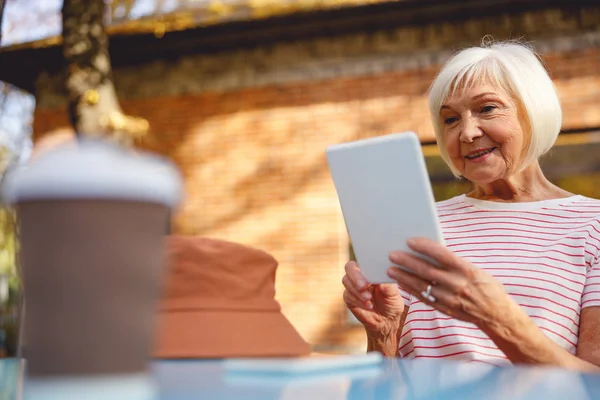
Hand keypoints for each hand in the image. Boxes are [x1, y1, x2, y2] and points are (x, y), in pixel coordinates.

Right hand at [342, 261, 405, 334]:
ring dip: (357, 290)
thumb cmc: (391, 302)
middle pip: (349, 268)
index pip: (363, 259)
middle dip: (355, 277)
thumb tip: (380, 277)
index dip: (363, 264)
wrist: (387, 321)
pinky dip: (358, 301)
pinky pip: (347, 296)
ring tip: (369, 298)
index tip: (368, 274)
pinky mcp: (349, 299)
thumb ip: (387, 285)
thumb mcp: (394, 294)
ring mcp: (353, 287)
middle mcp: (360, 275)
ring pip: (346, 281)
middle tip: (364, 286)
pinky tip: (369, 306)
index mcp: (371, 269)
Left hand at [386, 238, 518, 328]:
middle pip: (427, 270)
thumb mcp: (476, 270)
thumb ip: (455, 263)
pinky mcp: (445, 309)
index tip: (410, 241)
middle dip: (408, 261)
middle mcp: (457, 284)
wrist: (497, 315)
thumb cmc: (486, 287)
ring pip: (422, 285)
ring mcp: (449, 298)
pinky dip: (411, 290)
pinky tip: (401, 283)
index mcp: (467, 270)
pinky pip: (424, 298)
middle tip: (392, 254)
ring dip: (404, 276)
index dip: (424, 247)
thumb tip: (432, 251)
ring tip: (391, 269)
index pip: (442, 255)